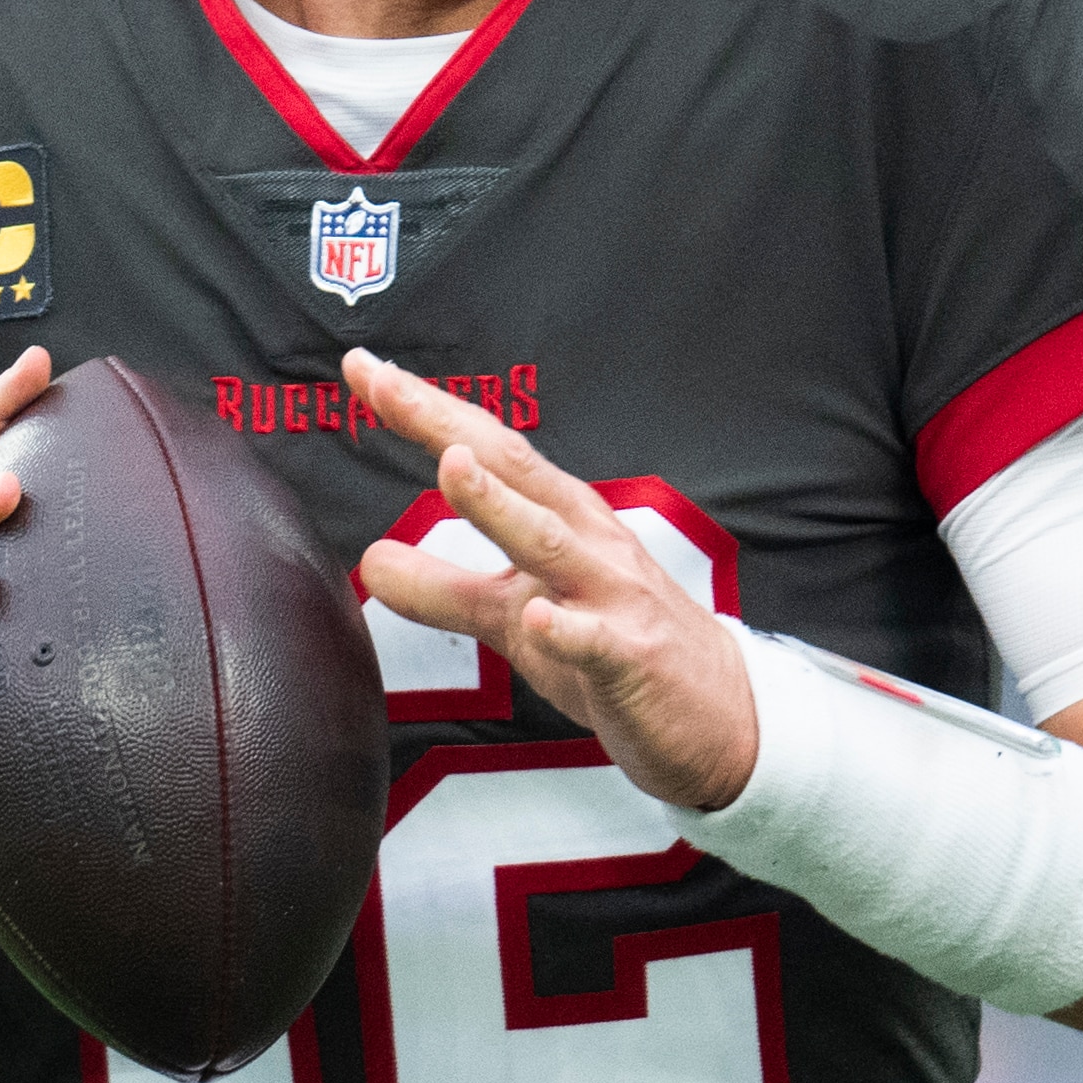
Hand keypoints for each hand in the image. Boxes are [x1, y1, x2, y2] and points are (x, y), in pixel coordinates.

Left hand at [345, 348, 758, 809]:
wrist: (719, 714)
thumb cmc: (615, 647)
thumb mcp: (516, 616)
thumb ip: (444, 590)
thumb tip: (370, 561)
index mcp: (561, 518)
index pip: (486, 450)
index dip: (425, 409)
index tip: (363, 368)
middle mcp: (587, 541)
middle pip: (512, 471)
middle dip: (447, 426)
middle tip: (384, 384)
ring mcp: (612, 597)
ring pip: (549, 544)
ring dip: (499, 504)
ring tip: (452, 467)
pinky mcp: (631, 658)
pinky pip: (595, 641)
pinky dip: (564, 627)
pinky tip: (534, 615)